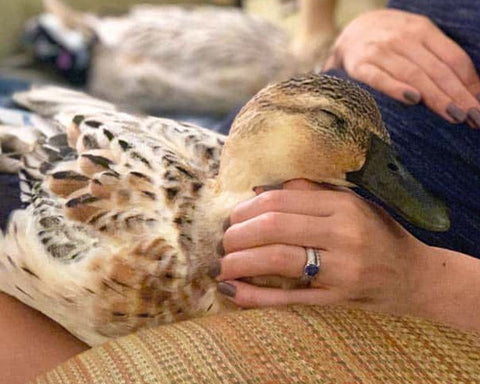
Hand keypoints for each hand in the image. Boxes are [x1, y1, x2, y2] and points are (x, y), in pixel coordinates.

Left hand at [216, 180, 426, 315]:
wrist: (413, 276)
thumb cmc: (379, 233)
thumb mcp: (353, 203)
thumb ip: (312, 192)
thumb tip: (263, 190)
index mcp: (343, 206)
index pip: (281, 200)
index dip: (247, 208)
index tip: (233, 216)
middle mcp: (342, 234)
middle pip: (274, 227)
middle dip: (238, 233)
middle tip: (225, 240)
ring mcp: (340, 270)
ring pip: (277, 259)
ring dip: (240, 260)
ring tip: (224, 262)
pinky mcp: (335, 299)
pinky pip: (288, 298)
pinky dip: (255, 295)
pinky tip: (233, 290)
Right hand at [323, 9, 479, 126]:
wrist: (351, 31)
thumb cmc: (391, 42)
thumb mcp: (417, 41)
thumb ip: (439, 61)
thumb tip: (471, 91)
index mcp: (423, 30)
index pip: (453, 59)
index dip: (470, 84)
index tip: (479, 107)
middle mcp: (403, 38)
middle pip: (437, 70)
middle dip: (458, 96)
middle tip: (472, 117)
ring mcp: (380, 52)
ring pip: (414, 75)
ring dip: (436, 97)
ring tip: (454, 116)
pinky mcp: (359, 66)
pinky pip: (379, 78)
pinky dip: (396, 88)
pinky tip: (413, 100)